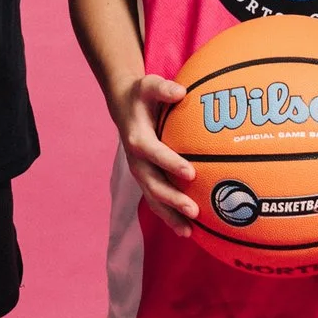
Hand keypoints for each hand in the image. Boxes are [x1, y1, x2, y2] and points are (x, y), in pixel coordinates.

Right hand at [109, 73, 198, 233]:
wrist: (124, 107)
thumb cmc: (143, 95)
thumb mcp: (149, 85)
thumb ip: (164, 89)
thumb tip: (181, 91)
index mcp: (137, 138)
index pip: (154, 153)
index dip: (170, 163)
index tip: (190, 172)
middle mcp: (136, 160)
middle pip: (153, 184)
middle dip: (172, 199)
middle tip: (194, 210)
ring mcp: (140, 173)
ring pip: (153, 199)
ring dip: (170, 215)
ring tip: (189, 231)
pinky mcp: (145, 180)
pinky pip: (156, 202)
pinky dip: (169, 217)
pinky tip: (187, 231)